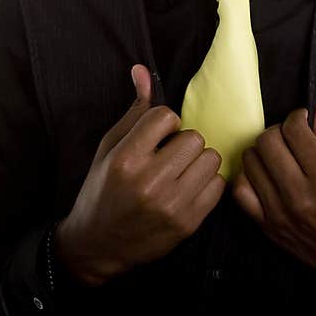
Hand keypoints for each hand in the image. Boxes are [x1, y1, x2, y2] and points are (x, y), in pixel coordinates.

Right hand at [54, 64, 225, 285]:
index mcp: (125, 159)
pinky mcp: (187, 224)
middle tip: (168, 156)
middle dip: (183, 142)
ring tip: (179, 171)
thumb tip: (142, 70)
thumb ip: (133, 111)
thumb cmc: (102, 189)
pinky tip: (188, 187)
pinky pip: (218, 185)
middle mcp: (149, 182)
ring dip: (198, 161)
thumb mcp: (109, 147)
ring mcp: (171, 205)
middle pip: (194, 138)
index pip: (166, 116)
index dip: (163, 123)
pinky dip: (207, 183)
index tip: (155, 137)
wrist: (97, 245)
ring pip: (211, 159)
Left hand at [231, 102, 315, 300]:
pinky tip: (264, 173)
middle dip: (279, 130)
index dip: (298, 117)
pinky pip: (240, 192)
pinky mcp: (269, 228)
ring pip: (250, 162)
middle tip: (292, 135)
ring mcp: (280, 213)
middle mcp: (299, 195)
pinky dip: (248, 175)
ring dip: (263, 150)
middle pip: (267, 141)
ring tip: (280, 153)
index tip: (304, 119)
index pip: (294, 130)